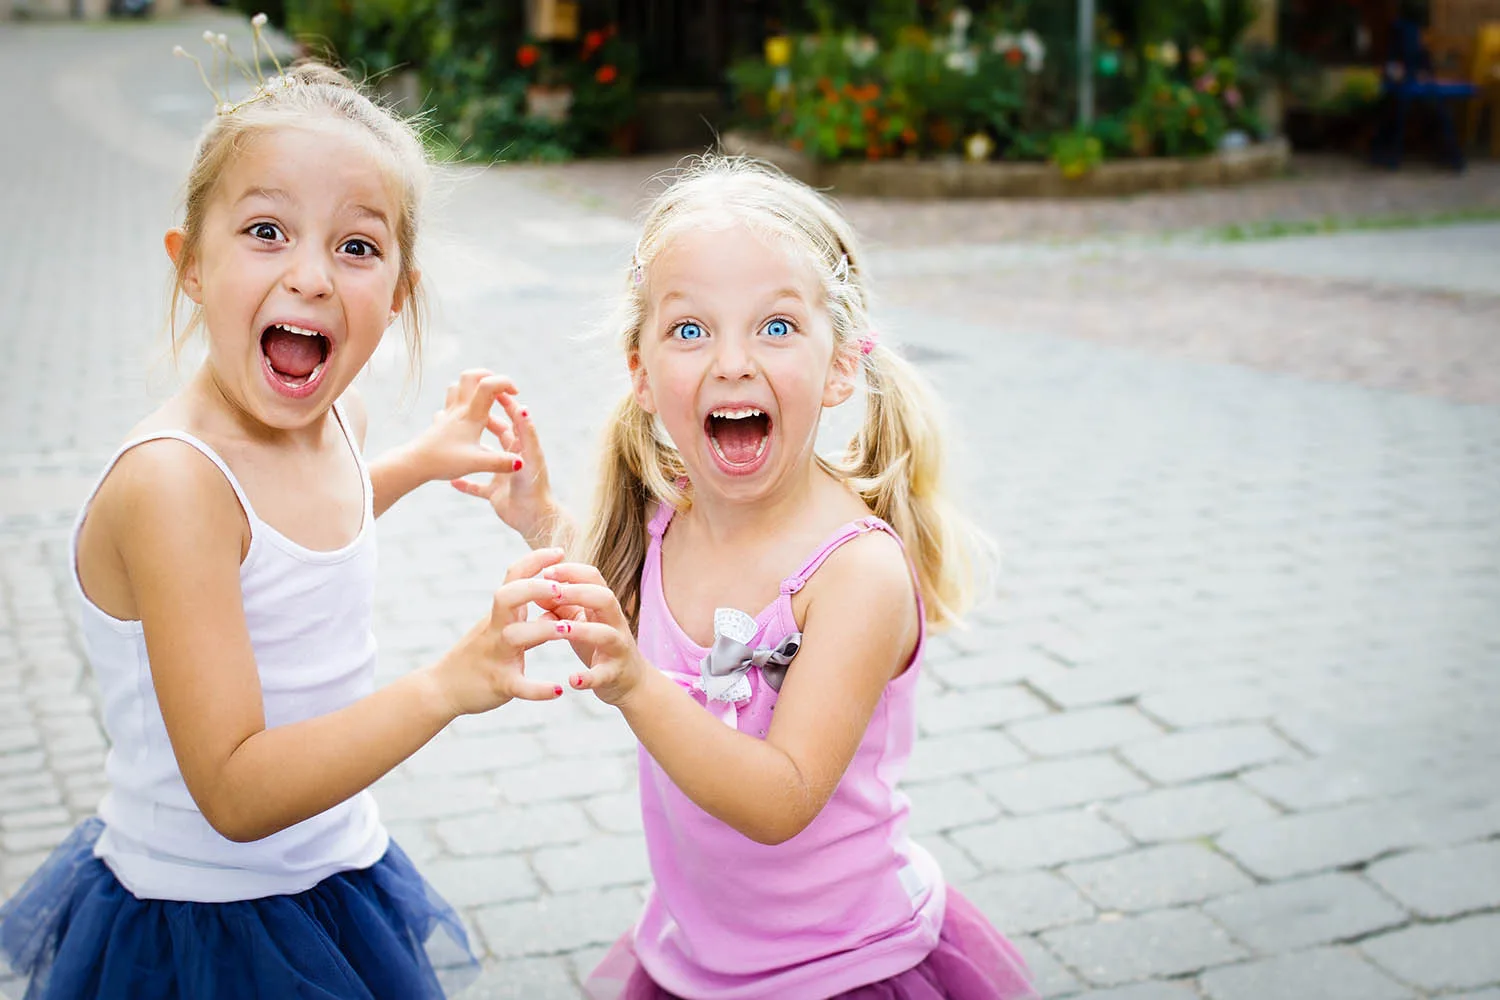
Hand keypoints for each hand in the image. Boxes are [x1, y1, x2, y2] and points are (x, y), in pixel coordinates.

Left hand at [407, 370, 523, 484]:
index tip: (515, 393)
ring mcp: (448, 414)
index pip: (488, 385)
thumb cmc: (443, 461)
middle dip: (489, 376)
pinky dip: (461, 404)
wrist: (413, 464)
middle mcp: (459, 410)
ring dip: (474, 388)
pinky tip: (465, 419)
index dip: (505, 382)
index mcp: (471, 415)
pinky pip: (450, 404)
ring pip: (457, 387)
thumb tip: (521, 463)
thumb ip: (500, 462)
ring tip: (486, 401)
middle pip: (470, 376)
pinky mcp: (441, 423)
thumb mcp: (476, 464)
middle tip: (501, 390)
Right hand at [426, 547, 569, 716]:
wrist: (442, 689)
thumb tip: (551, 594)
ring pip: (516, 636)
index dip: (535, 560)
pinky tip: (558, 690)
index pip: (514, 577)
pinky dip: (538, 689)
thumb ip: (521, 610)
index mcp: (499, 614)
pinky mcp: (499, 683)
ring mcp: (496, 656)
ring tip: (568, 630)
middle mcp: (496, 629)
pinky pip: (519, 685)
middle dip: (534, 587)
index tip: (560, 550)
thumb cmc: (476, 654)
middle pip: (508, 596)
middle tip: (561, 588)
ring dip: (543, 630)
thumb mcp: (498, 626)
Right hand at [449, 378, 561, 548]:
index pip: (514, 421)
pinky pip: (475, 487)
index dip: (505, 404)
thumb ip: (526, 432)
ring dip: (472, 449)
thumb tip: (523, 406)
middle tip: (469, 408)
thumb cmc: (534, 487)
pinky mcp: (494, 493)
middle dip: (485, 421)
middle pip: (499, 435)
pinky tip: (449, 479)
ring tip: (455, 436)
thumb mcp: (529, 456)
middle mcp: (513, 459)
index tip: (493, 389)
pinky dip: (464, 483)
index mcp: (523, 448)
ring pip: (484, 458)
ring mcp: (502, 476)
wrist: (534, 518)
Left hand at [539, 563, 647, 705]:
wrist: (629, 681)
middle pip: (604, 598)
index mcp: (604, 606)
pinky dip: (588, 678)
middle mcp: (615, 622)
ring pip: (607, 634)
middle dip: (578, 593)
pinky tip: (571, 681)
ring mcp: (617, 648)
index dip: (571, 571)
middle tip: (552, 593)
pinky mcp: (615, 674)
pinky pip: (603, 675)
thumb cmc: (597, 645)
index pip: (593, 578)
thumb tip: (536, 592)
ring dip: (583, 630)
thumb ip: (559, 608)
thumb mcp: (579, 622)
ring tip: (561, 629)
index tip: (546, 571)